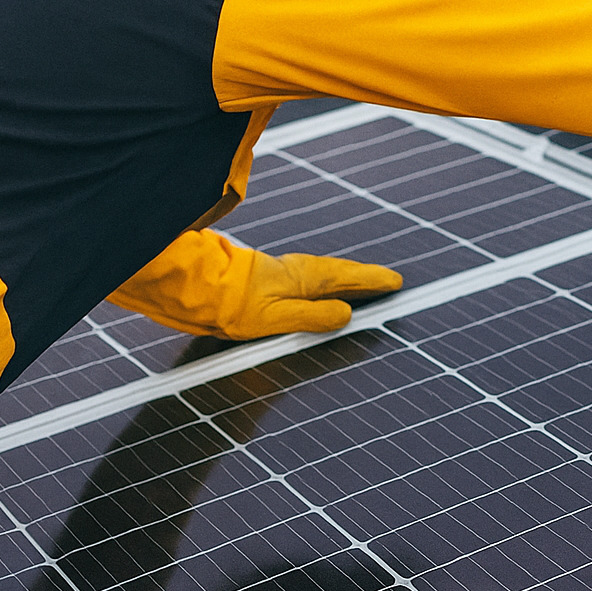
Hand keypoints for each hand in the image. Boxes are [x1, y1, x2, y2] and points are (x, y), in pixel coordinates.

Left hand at [109, 230, 403, 338]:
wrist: (194, 291)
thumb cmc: (232, 305)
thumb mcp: (277, 318)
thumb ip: (314, 316)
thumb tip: (347, 315)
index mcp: (306, 278)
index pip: (350, 279)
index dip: (375, 281)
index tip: (397, 283)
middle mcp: (300, 273)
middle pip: (343, 274)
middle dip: (367, 278)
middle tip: (391, 282)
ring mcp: (287, 275)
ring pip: (327, 277)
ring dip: (349, 281)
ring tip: (367, 287)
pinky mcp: (273, 283)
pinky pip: (312, 282)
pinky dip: (328, 285)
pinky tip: (325, 293)